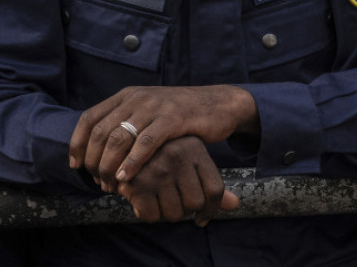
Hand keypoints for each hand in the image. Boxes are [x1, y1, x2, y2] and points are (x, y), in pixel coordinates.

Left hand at [68, 85, 256, 191]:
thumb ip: (125, 123)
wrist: (215, 104)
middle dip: (94, 160)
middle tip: (96, 181)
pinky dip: (132, 162)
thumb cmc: (178, 115)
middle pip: (101, 130)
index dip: (78, 142)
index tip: (75, 165)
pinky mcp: (173, 118)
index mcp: (126, 96)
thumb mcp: (147, 112)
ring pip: (120, 137)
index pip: (90, 117)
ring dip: (110, 165)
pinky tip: (126, 177)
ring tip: (110, 185)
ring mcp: (154, 107)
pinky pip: (146, 142)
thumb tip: (98, 149)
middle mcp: (136, 98)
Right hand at [117, 136, 238, 225]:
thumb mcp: (189, 161)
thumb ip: (210, 184)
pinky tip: (141, 201)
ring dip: (165, 213)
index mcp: (194, 147)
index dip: (210, 210)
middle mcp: (177, 155)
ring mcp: (156, 167)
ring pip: (174, 213)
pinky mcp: (135, 180)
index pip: (214, 190)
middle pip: (195, 203)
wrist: (121, 140)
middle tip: (171, 199)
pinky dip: (147, 214)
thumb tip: (235, 205)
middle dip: (184, 209)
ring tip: (156, 198)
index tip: (200, 216)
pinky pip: (151, 216)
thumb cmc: (161, 155)